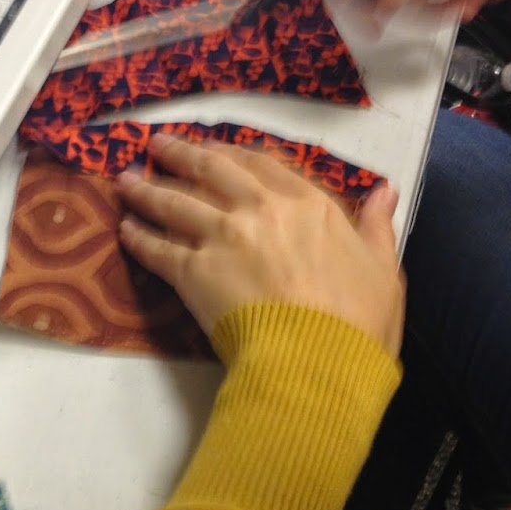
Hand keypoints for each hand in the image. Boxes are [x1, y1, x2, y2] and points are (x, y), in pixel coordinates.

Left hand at [116, 135, 404, 355]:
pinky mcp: (193, 272)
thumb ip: (377, 227)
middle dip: (181, 155)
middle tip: (157, 147)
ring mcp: (223, 237)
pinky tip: (125, 230)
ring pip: (175, 202)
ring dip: (147, 190)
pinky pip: (158, 248)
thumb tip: (385, 190)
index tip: (217, 149)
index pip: (264, 165)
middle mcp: (261, 210)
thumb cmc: (360, 323)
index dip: (235, 154)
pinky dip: (139, 237)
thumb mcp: (384, 270)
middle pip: (211, 170)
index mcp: (309, 205)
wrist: (319, 362)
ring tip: (126, 182)